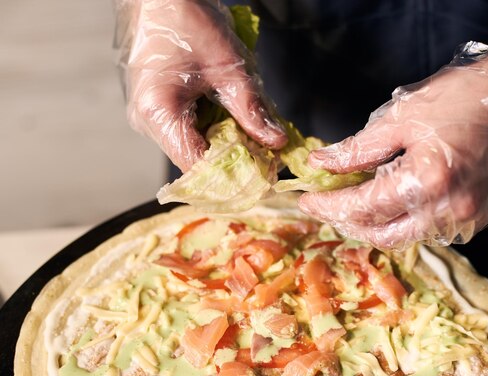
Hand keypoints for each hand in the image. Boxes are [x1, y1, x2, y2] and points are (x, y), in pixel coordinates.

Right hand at [120, 0, 286, 171]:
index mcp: (160, 115)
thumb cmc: (189, 22)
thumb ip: (252, 110)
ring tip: (250, 134)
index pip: (196, 167)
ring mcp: (146, 115)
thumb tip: (276, 142)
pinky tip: (229, 119)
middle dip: (231, 159)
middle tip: (264, 154)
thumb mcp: (229, 70)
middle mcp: (147, 122)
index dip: (229, 177)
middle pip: (193, 159)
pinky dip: (209, 128)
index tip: (260, 176)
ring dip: (221, 143)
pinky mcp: (152, 106)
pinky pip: (183, 129)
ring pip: (190, 145)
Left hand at [298, 42, 487, 247]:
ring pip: (405, 238)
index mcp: (427, 181)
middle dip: (348, 222)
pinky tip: (390, 202)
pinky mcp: (478, 219)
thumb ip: (359, 148)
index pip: (364, 207)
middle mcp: (448, 210)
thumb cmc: (466, 99)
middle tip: (327, 204)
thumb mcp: (403, 117)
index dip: (330, 205)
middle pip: (382, 235)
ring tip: (354, 201)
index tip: (307, 199)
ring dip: (375, 225)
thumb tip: (323, 163)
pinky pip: (429, 231)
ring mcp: (467, 219)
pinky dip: (403, 221)